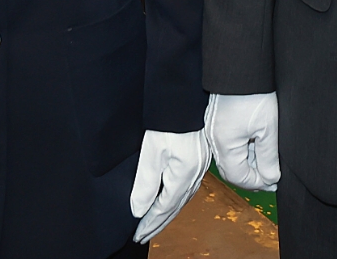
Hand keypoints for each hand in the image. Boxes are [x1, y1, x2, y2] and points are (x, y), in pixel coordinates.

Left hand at [130, 127, 210, 242]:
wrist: (184, 100)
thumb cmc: (169, 122)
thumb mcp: (151, 154)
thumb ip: (146, 184)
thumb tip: (139, 210)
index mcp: (183, 177)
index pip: (163, 209)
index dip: (149, 224)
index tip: (138, 235)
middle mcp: (194, 176)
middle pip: (175, 208)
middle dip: (158, 224)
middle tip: (143, 236)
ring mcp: (198, 169)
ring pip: (182, 200)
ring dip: (167, 214)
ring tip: (154, 223)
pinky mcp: (199, 161)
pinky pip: (187, 189)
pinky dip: (176, 201)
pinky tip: (171, 201)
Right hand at [204, 92, 279, 190]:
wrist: (241, 67)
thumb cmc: (253, 93)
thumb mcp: (268, 128)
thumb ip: (268, 157)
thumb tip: (271, 178)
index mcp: (225, 145)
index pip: (239, 177)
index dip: (258, 182)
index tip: (275, 181)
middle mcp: (215, 141)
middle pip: (233, 169)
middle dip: (253, 175)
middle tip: (272, 176)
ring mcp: (215, 131)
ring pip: (233, 157)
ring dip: (250, 162)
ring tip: (269, 161)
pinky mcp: (218, 123)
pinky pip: (230, 144)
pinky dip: (245, 149)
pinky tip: (259, 145)